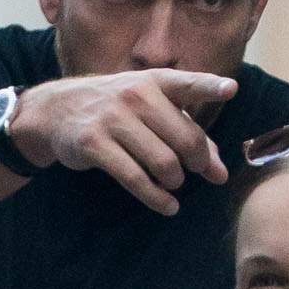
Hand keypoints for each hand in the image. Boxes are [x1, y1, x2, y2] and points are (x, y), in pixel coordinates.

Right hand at [10, 71, 236, 215]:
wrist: (58, 110)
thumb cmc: (116, 110)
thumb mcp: (151, 111)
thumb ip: (188, 135)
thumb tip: (220, 174)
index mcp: (155, 82)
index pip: (188, 83)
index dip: (210, 87)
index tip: (231, 89)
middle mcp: (136, 95)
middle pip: (185, 138)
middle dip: (197, 162)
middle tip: (195, 171)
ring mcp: (113, 119)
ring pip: (163, 162)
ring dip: (175, 181)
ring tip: (173, 184)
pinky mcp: (95, 144)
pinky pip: (135, 178)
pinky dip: (156, 198)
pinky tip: (167, 206)